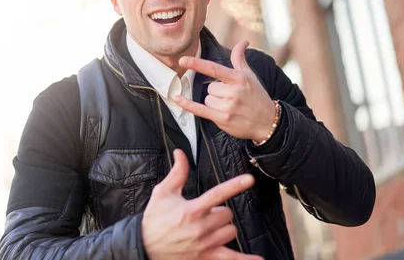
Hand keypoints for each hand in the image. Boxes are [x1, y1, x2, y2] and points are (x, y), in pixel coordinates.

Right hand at [141, 149, 263, 259]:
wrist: (144, 246)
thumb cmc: (154, 219)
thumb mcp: (163, 193)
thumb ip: (177, 173)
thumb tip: (181, 153)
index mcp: (191, 209)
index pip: (218, 194)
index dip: (235, 185)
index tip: (250, 179)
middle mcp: (200, 227)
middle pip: (227, 214)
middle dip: (220, 211)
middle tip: (206, 213)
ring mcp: (204, 244)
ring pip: (230, 231)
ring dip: (224, 227)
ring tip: (210, 227)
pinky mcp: (205, 257)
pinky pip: (230, 259)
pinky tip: (259, 259)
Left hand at [174, 40, 274, 141]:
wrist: (268, 122)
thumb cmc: (257, 96)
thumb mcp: (250, 76)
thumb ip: (240, 59)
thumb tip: (243, 41)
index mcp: (238, 78)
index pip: (213, 69)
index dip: (197, 64)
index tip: (182, 60)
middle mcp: (233, 92)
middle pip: (209, 87)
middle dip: (217, 91)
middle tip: (232, 97)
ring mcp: (228, 107)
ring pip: (207, 99)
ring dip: (214, 102)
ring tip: (230, 106)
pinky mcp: (222, 119)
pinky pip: (199, 110)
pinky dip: (187, 105)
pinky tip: (177, 99)